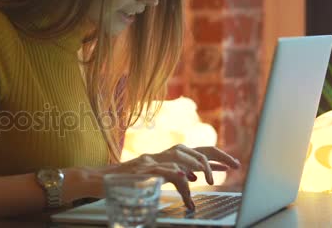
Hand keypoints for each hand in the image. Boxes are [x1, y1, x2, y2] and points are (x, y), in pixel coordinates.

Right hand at [75, 144, 239, 209]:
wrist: (98, 180)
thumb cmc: (123, 182)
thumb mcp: (151, 178)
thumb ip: (170, 175)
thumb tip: (189, 178)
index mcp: (164, 157)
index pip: (194, 152)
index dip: (214, 156)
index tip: (232, 164)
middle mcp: (159, 155)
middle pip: (193, 150)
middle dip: (215, 157)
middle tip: (233, 165)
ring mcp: (150, 161)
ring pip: (181, 158)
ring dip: (198, 168)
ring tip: (210, 180)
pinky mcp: (142, 170)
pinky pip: (163, 170)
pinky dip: (175, 174)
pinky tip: (186, 178)